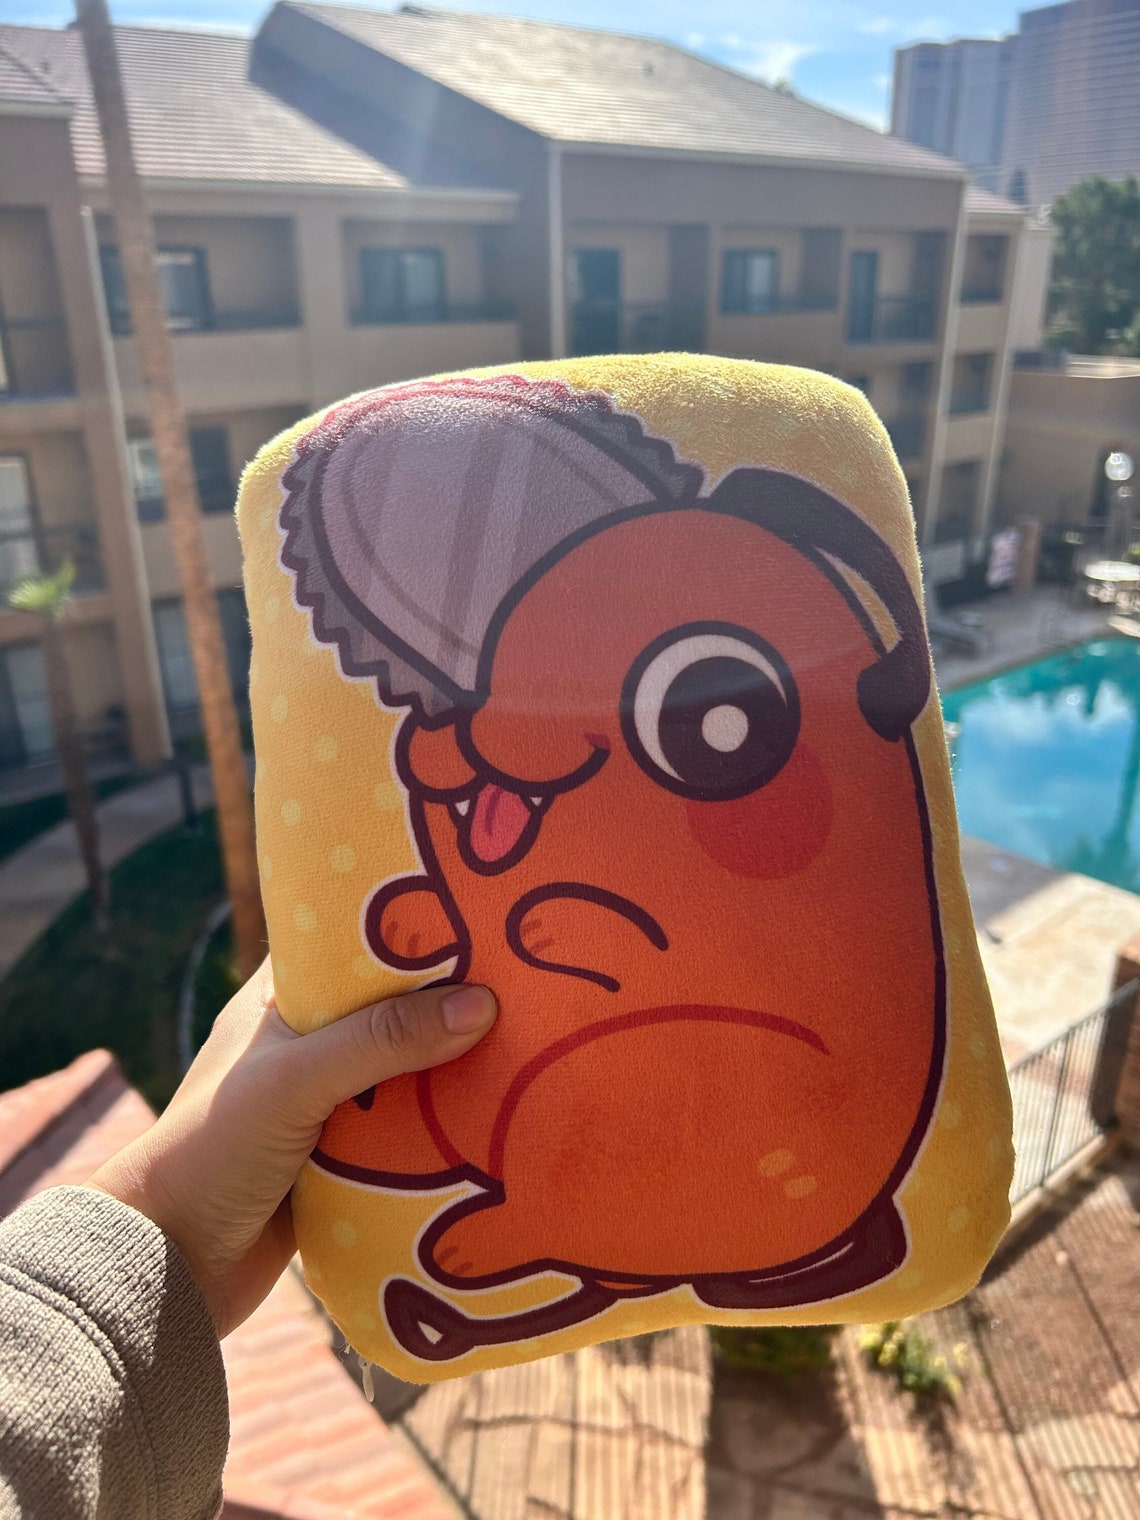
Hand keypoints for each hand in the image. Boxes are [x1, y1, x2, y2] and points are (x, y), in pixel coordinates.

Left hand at [88, 960, 495, 1337]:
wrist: (169, 1270)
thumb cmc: (212, 1153)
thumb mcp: (296, 1081)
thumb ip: (383, 1041)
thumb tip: (482, 1005)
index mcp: (279, 1003)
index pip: (351, 944)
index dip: (407, 928)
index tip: (476, 914)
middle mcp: (305, 1046)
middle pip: (392, 1010)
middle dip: (447, 1002)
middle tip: (524, 981)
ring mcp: (325, 1105)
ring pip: (405, 1074)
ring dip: (452, 1069)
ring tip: (530, 1042)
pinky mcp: (343, 1161)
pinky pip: (406, 1133)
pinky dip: (442, 1128)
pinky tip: (499, 1117)